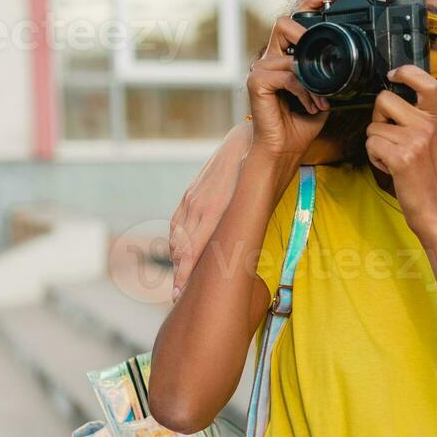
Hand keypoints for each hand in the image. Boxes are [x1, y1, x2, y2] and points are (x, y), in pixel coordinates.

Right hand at [168, 121, 250, 300]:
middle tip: (177, 297)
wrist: (246, 139)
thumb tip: (242, 254)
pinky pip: (177, 222)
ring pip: (177, 236)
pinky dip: (176, 241)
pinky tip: (178, 255)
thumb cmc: (261, 171)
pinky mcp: (190, 194)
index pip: (194, 249)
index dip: (186, 273)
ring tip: (178, 283)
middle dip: (179, 273)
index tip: (180, 294)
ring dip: (177, 260)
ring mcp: (191, 199)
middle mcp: (198, 206)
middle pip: (181, 248)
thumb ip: (245, 226)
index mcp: (215, 210)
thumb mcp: (258, 199)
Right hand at [245, 0, 332, 159]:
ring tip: (320, 101)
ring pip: (292, 58)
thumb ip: (327, 76)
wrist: (285, 149)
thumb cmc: (300, 124)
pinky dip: (304, 91)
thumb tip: (346, 66)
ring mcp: (260, 69)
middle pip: (283, 24)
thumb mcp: (322, 94)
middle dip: (305, 33)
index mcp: (283, 59)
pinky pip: (289, 76)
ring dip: (313, 82)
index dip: (307, 5)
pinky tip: (310, 106)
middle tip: (321, 52)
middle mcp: (269, 60)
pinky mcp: (257, 82)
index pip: (292, 23)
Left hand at [364, 65, 436, 240]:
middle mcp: (427, 126)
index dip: (407, 72)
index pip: (426, 82)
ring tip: (394, 159)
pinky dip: (375, 158)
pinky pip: (371, 145)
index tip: (394, 74)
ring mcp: (415, 141)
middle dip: (378, 118)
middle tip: (390, 138)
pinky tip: (390, 168)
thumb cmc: (428, 178)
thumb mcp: (430, 142)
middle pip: (383, 100)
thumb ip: (416, 121)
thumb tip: (388, 100)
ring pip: (373, 127)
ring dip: (376, 144)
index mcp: (436, 119)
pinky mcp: (402, 158)